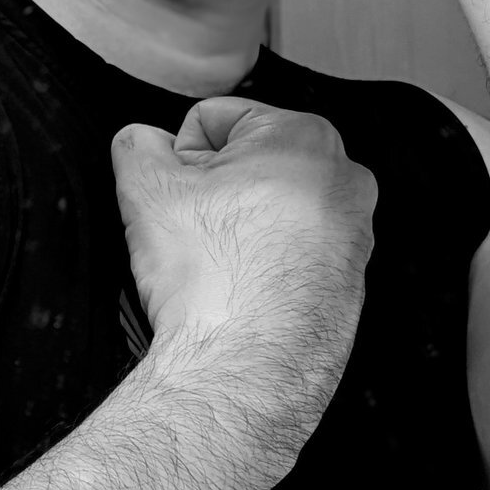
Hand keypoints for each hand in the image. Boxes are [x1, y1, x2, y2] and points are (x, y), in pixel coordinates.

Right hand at [112, 98, 376, 467]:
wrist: (246, 369)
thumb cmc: (213, 281)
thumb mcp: (147, 194)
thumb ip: (136, 148)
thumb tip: (138, 143)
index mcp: (304, 137)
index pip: (217, 120)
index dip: (179, 158)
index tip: (173, 196)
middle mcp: (344, 182)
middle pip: (251, 168)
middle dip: (214, 195)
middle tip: (191, 237)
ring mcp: (353, 239)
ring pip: (273, 217)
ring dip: (239, 234)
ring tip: (214, 271)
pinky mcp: (347, 289)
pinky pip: (291, 263)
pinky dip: (262, 272)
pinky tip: (238, 297)